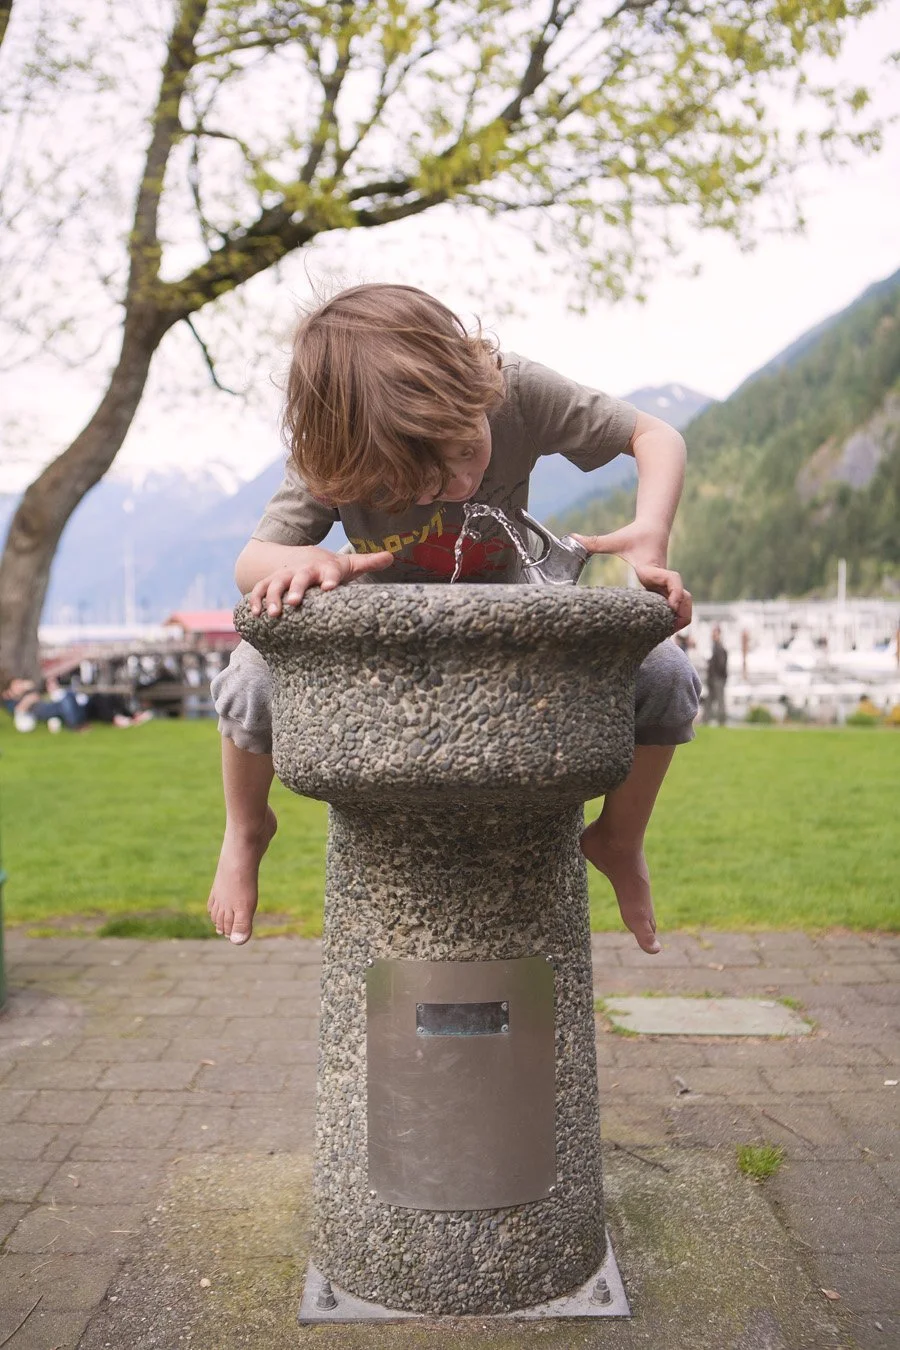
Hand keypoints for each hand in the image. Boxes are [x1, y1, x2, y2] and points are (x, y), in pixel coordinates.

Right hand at [248, 546, 393, 616]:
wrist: (299, 557)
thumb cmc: (328, 568)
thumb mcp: (347, 564)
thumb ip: (368, 562)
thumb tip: (392, 555)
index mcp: (324, 568)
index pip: (329, 572)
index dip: (330, 578)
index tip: (330, 587)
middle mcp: (303, 571)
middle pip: (299, 578)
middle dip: (296, 589)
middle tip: (295, 602)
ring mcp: (284, 576)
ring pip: (276, 584)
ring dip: (273, 598)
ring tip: (274, 614)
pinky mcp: (270, 583)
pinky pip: (260, 590)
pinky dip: (256, 601)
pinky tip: (255, 615)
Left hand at [570, 523, 691, 631]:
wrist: (652, 528)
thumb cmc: (633, 534)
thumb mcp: (615, 539)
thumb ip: (595, 541)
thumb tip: (572, 538)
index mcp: (653, 569)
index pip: (672, 581)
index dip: (675, 593)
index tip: (671, 606)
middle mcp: (662, 579)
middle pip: (684, 599)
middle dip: (681, 615)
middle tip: (666, 632)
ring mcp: (665, 585)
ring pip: (684, 604)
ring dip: (681, 617)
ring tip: (666, 634)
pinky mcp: (664, 589)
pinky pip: (676, 605)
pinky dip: (675, 616)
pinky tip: (663, 629)